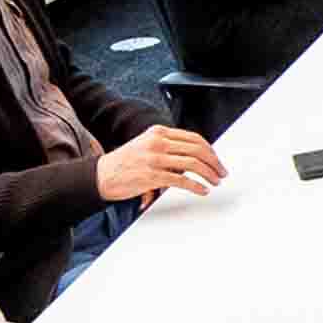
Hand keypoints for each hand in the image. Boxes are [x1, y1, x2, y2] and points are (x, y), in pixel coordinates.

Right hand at [95, 125, 224, 204]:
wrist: (101, 175)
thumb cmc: (125, 163)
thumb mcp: (146, 146)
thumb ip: (168, 148)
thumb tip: (194, 159)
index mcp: (158, 132)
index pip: (193, 138)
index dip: (209, 150)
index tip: (217, 160)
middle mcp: (157, 142)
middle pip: (197, 149)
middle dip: (214, 162)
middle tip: (221, 172)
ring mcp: (154, 158)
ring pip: (192, 163)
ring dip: (208, 174)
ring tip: (215, 182)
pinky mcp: (152, 176)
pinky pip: (181, 180)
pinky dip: (196, 185)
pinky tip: (202, 190)